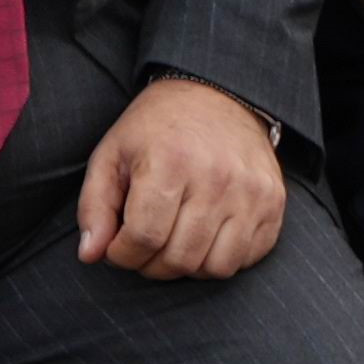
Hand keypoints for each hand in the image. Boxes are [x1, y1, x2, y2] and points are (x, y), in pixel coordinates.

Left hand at [75, 77, 289, 279]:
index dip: (123, 255)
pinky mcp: (273, 203)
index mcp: (170, 162)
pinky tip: (204, 237)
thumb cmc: (155, 129)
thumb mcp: (111, 155)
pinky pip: (246, 259)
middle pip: (179, 258)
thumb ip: (95, 207)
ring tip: (172, 244)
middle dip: (151, 265)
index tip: (118, 248)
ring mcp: (251, 192)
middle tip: (143, 248)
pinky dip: (220, 259)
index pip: (144, 238)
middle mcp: (216, 179)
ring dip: (187, 268)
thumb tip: (90, 255)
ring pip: (215, 268)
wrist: (216, 95)